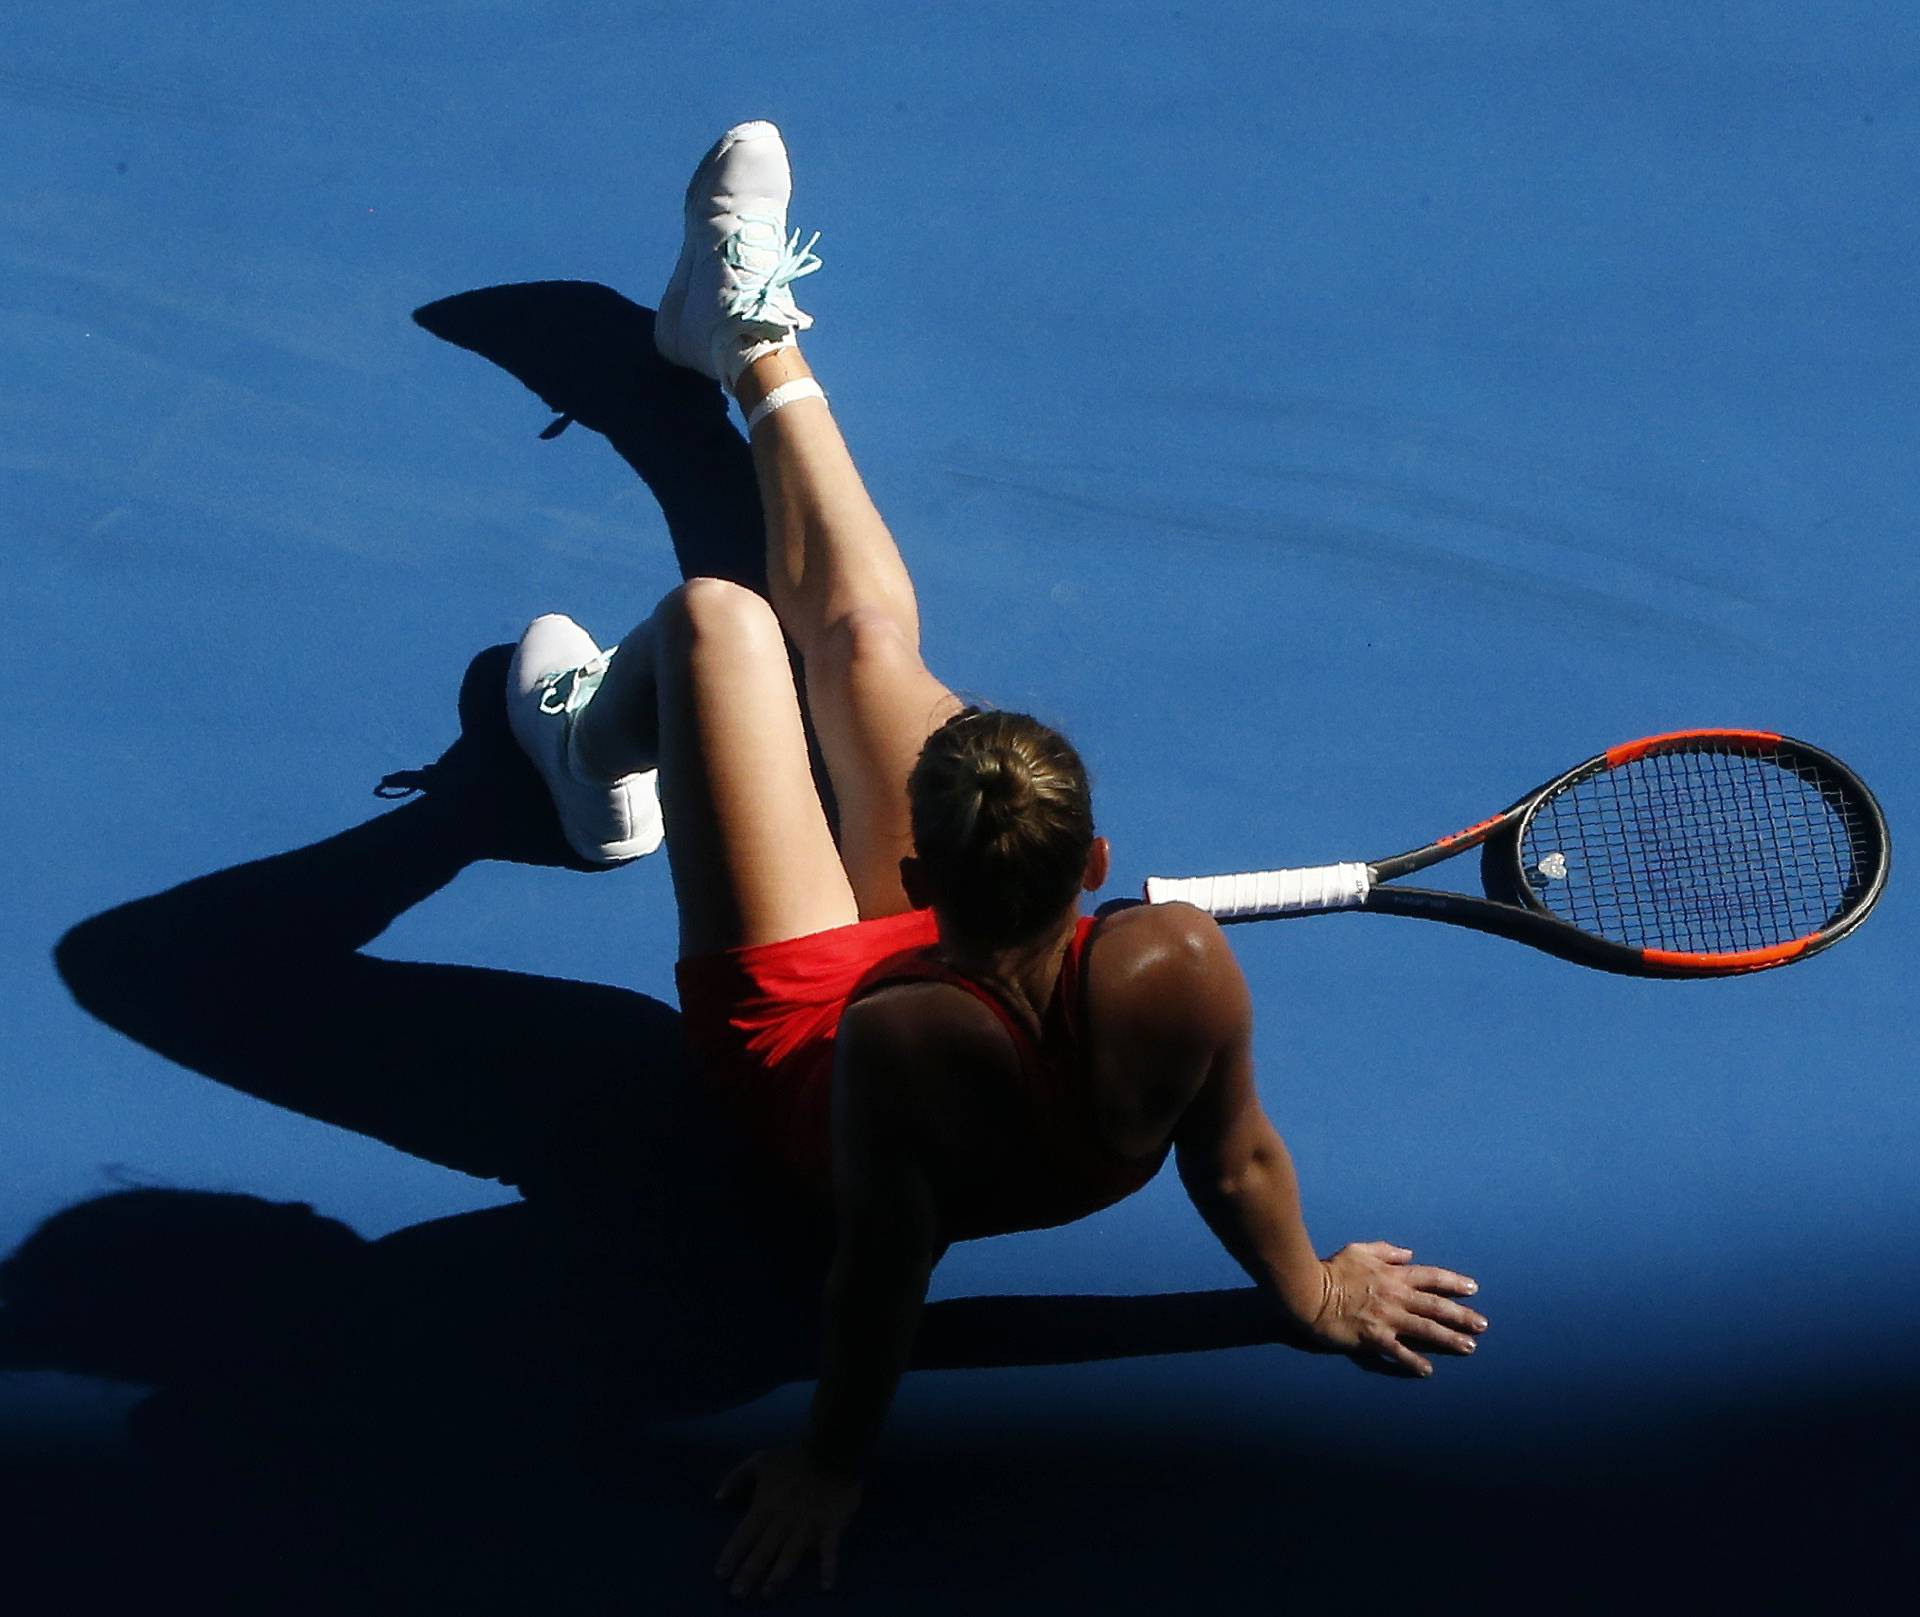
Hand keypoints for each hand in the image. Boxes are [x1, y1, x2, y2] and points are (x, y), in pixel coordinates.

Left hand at [714, 1446, 863, 1601]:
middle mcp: (784, 1520)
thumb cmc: (794, 1457)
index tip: (720, 1575)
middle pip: (763, 1550)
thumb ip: (735, 1478)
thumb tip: (716, 1499)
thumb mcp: (759, 1460)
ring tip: (768, 1594)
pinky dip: (829, 1567)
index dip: (731, 1554)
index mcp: (766, 1505)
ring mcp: (808, 1525)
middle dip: (749, 1573)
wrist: (831, 1448)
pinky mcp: (832, 1526)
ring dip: (779, 1576)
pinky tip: (826, 1586)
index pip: (744, 1535)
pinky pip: (831, 1550)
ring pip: (791, 1554)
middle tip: (737, 1594)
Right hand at [1307, 1240, 1485, 1377]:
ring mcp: (1387, 1319)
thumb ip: (1386, 1251)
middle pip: (1436, 1306)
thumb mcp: (1359, 1250)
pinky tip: (1427, 1370)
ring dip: (1449, 1339)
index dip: (1453, 1282)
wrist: (1309, 1291)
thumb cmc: (1332, 1269)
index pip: (1431, 1277)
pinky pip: (1398, 1352)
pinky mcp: (1374, 1338)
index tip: (1473, 1289)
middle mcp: (1396, 1297)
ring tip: (1469, 1347)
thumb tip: (1408, 1254)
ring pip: (1426, 1329)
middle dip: (1462, 1316)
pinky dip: (1413, 1361)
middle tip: (1483, 1325)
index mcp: (1394, 1275)